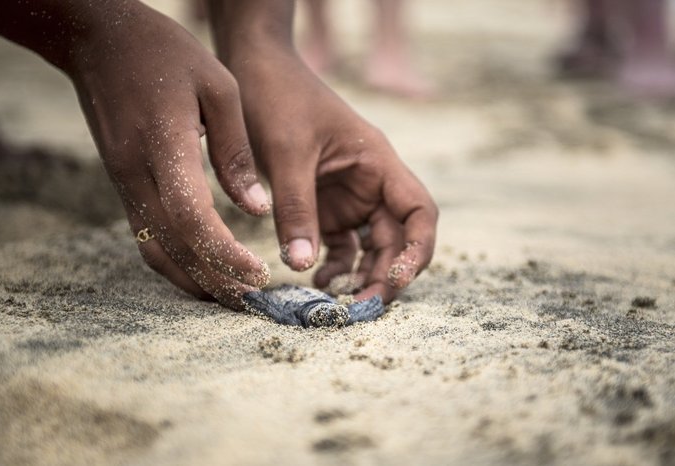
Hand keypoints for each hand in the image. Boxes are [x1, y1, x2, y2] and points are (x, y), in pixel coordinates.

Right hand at [68, 3, 270, 307]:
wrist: (99, 40)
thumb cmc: (166, 54)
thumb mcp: (218, 87)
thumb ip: (236, 152)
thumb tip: (256, 210)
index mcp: (164, 145)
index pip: (192, 217)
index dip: (225, 253)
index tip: (259, 272)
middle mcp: (136, 174)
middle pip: (173, 246)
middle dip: (213, 281)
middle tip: (251, 300)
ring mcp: (124, 182)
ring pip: (154, 249)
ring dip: (192, 279)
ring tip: (230, 296)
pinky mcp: (123, 183)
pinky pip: (147, 235)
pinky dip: (175, 261)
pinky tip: (201, 270)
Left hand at [229, 49, 437, 302]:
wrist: (255, 69)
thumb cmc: (278, 97)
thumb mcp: (286, 153)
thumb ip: (296, 208)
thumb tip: (302, 266)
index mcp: (378, 163)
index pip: (420, 211)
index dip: (418, 249)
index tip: (399, 278)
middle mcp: (371, 183)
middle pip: (396, 238)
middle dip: (385, 274)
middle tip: (361, 308)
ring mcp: (348, 196)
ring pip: (369, 246)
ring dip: (360, 275)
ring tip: (338, 302)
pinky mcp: (324, 205)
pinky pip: (338, 243)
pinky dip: (333, 264)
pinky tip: (316, 278)